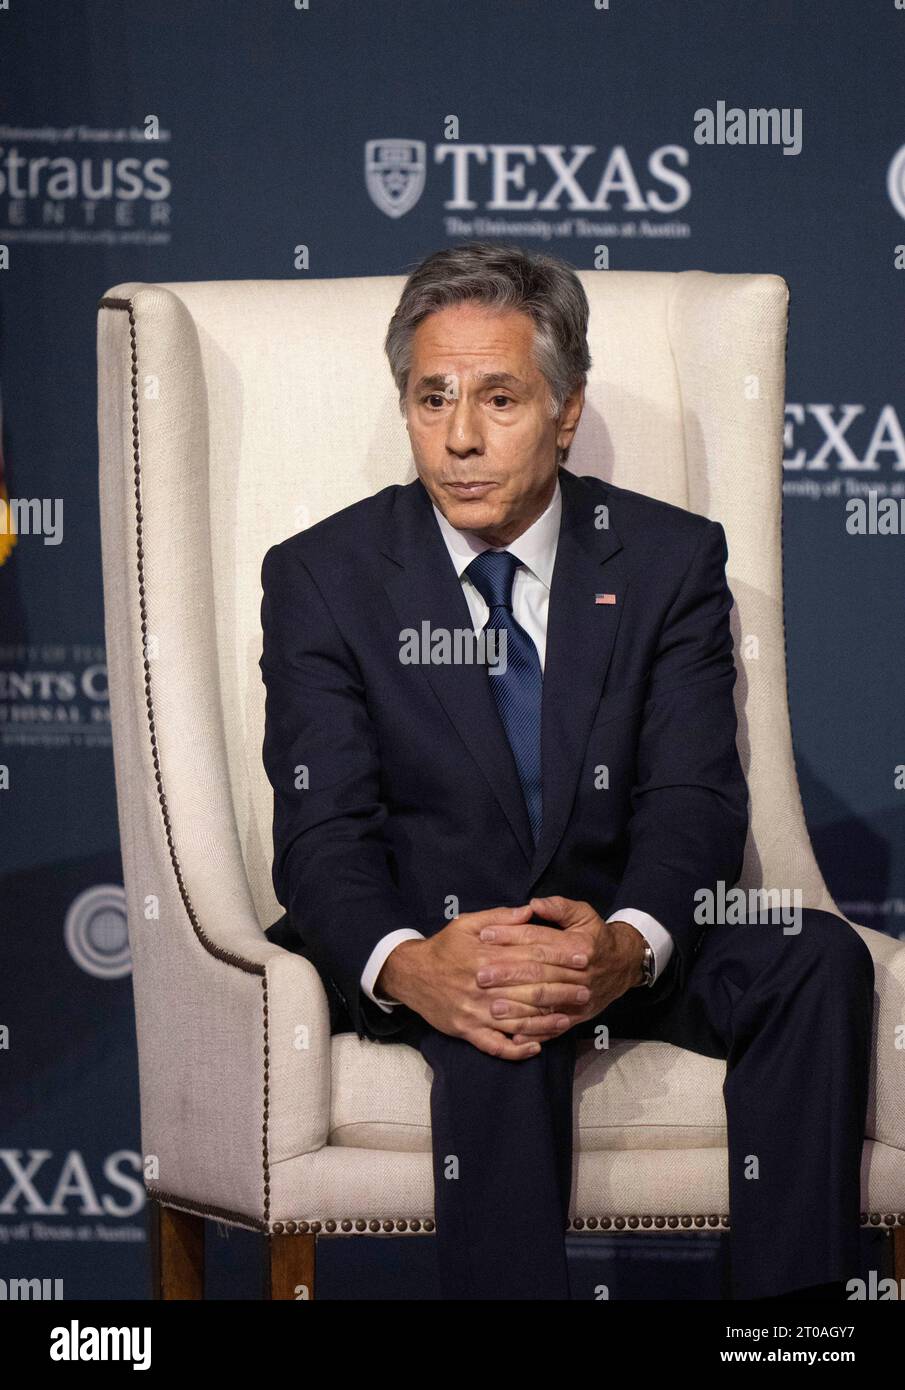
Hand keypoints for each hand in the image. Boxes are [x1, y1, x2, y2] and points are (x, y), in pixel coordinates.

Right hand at [376, 904, 596, 1059]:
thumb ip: (500, 918)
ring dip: (545, 1021)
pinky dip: (516, 1049)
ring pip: (517, 1020)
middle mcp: (481, 985)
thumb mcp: (467, 923)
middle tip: (585, 991)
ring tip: (568, 1018)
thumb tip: (530, 910)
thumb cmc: (443, 947)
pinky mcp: (466, 1031)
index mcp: (484, 956)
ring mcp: (474, 1012)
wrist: (410, 974)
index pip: (530, 955)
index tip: (583, 957)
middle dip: (561, 990)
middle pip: (529, 989)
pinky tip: (535, 1048)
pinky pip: (495, 1045)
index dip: (559, 956)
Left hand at [474, 895, 646, 1042]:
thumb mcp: (583, 914)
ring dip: (518, 1008)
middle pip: (539, 973)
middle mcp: (579, 973)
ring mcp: (579, 998)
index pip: (539, 940)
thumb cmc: (596, 937)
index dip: (511, 936)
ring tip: (492, 1007)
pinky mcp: (578, 1016)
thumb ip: (559, 907)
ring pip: (545, 1003)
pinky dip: (534, 1033)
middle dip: (508, 975)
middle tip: (480, 975)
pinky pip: (554, 1028)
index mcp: (578, 946)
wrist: (623, 966)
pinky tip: (513, 1037)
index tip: (485, 935)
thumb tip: (534, 904)